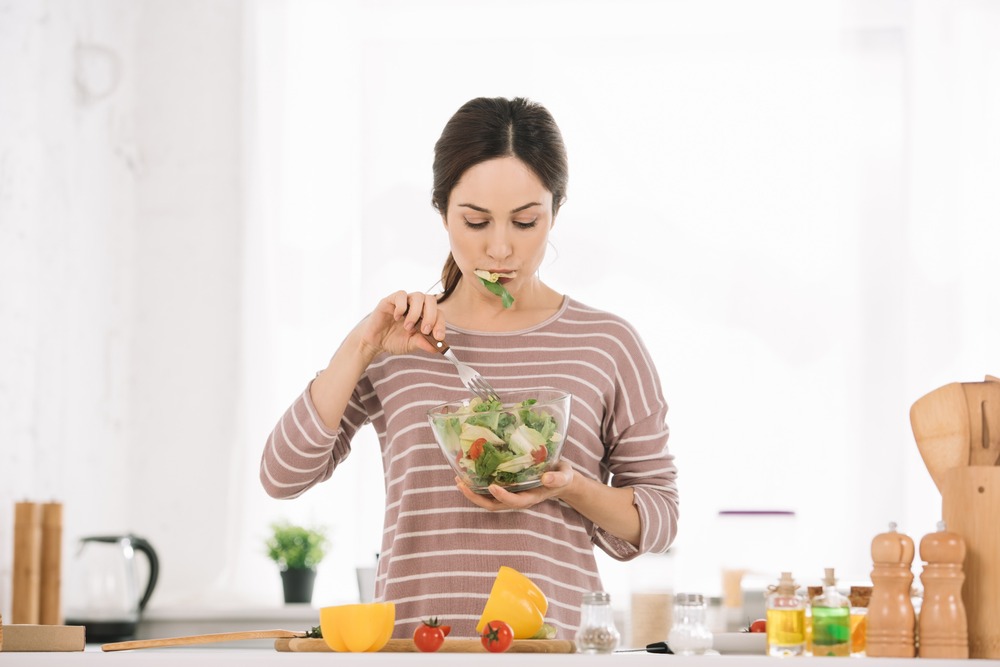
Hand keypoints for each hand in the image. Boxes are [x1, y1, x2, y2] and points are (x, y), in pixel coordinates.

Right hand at [359, 290, 445, 357]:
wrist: (375, 342)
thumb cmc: (394, 340)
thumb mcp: (410, 345)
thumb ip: (423, 343)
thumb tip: (438, 348)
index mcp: (424, 316)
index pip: (438, 313)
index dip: (441, 324)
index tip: (439, 337)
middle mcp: (416, 306)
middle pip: (431, 300)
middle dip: (431, 316)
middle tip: (425, 330)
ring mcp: (404, 302)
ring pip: (418, 296)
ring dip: (416, 313)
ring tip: (407, 327)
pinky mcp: (390, 300)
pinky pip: (400, 295)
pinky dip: (401, 307)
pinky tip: (396, 318)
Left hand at [456, 460, 575, 510]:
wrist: (560, 478)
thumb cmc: (562, 476)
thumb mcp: (565, 475)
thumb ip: (558, 477)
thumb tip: (547, 478)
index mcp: (531, 497)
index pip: (515, 502)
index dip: (503, 497)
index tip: (492, 486)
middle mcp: (518, 498)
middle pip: (495, 505)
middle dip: (477, 498)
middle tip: (461, 485)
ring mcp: (511, 495)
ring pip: (489, 500)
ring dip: (472, 493)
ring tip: (458, 480)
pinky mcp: (507, 488)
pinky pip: (489, 491)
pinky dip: (477, 486)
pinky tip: (468, 474)